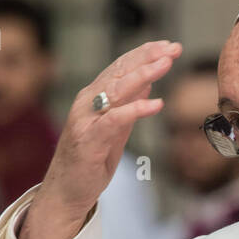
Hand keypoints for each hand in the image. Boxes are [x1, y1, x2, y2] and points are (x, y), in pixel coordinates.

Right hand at [20, 38, 182, 238]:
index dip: (144, 54)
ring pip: (116, 89)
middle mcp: (87, 102)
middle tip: (173, 48)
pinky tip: (157, 103)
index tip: (169, 46)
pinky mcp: (89, 139)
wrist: (65, 193)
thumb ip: (129, 105)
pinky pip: (115, 119)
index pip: (121, 67)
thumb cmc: (90, 161)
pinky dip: (136, 109)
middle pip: (119, 72)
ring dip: (144, 74)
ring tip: (166, 63)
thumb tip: (148, 81)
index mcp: (93, 97)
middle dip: (147, 57)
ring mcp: (86, 119)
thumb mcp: (116, 129)